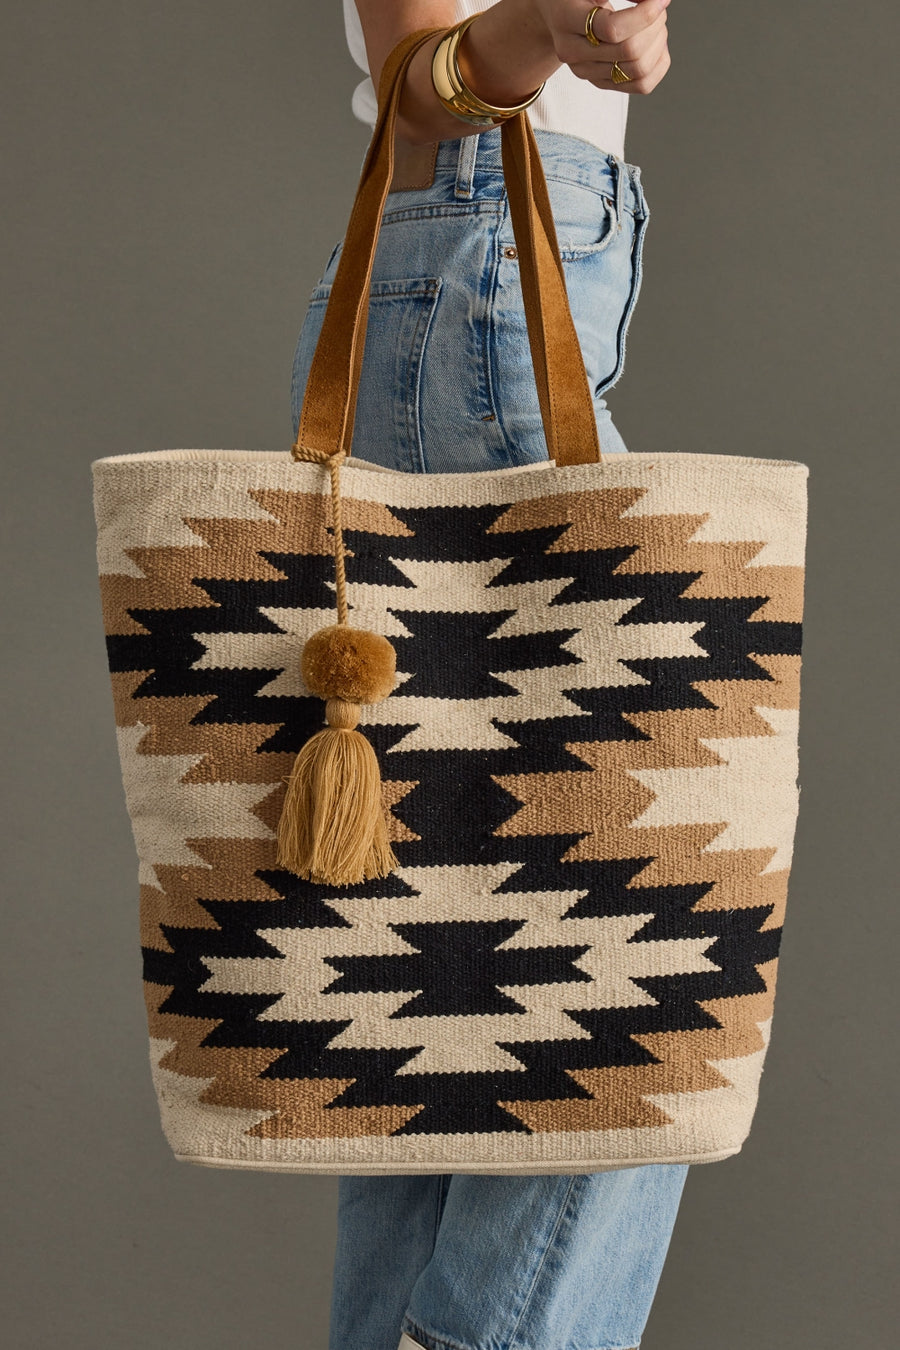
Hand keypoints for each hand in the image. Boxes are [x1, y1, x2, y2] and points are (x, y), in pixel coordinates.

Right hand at [530, 0, 671, 94]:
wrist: (557, 12)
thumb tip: (654, 1)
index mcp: (566, 20)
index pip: (612, 30)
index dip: (644, 15)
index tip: (660, 0)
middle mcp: (573, 53)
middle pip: (629, 52)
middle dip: (654, 26)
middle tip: (657, 7)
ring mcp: (587, 72)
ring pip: (638, 71)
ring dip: (658, 44)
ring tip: (656, 24)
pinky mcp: (601, 82)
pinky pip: (642, 85)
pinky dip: (658, 64)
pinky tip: (655, 43)